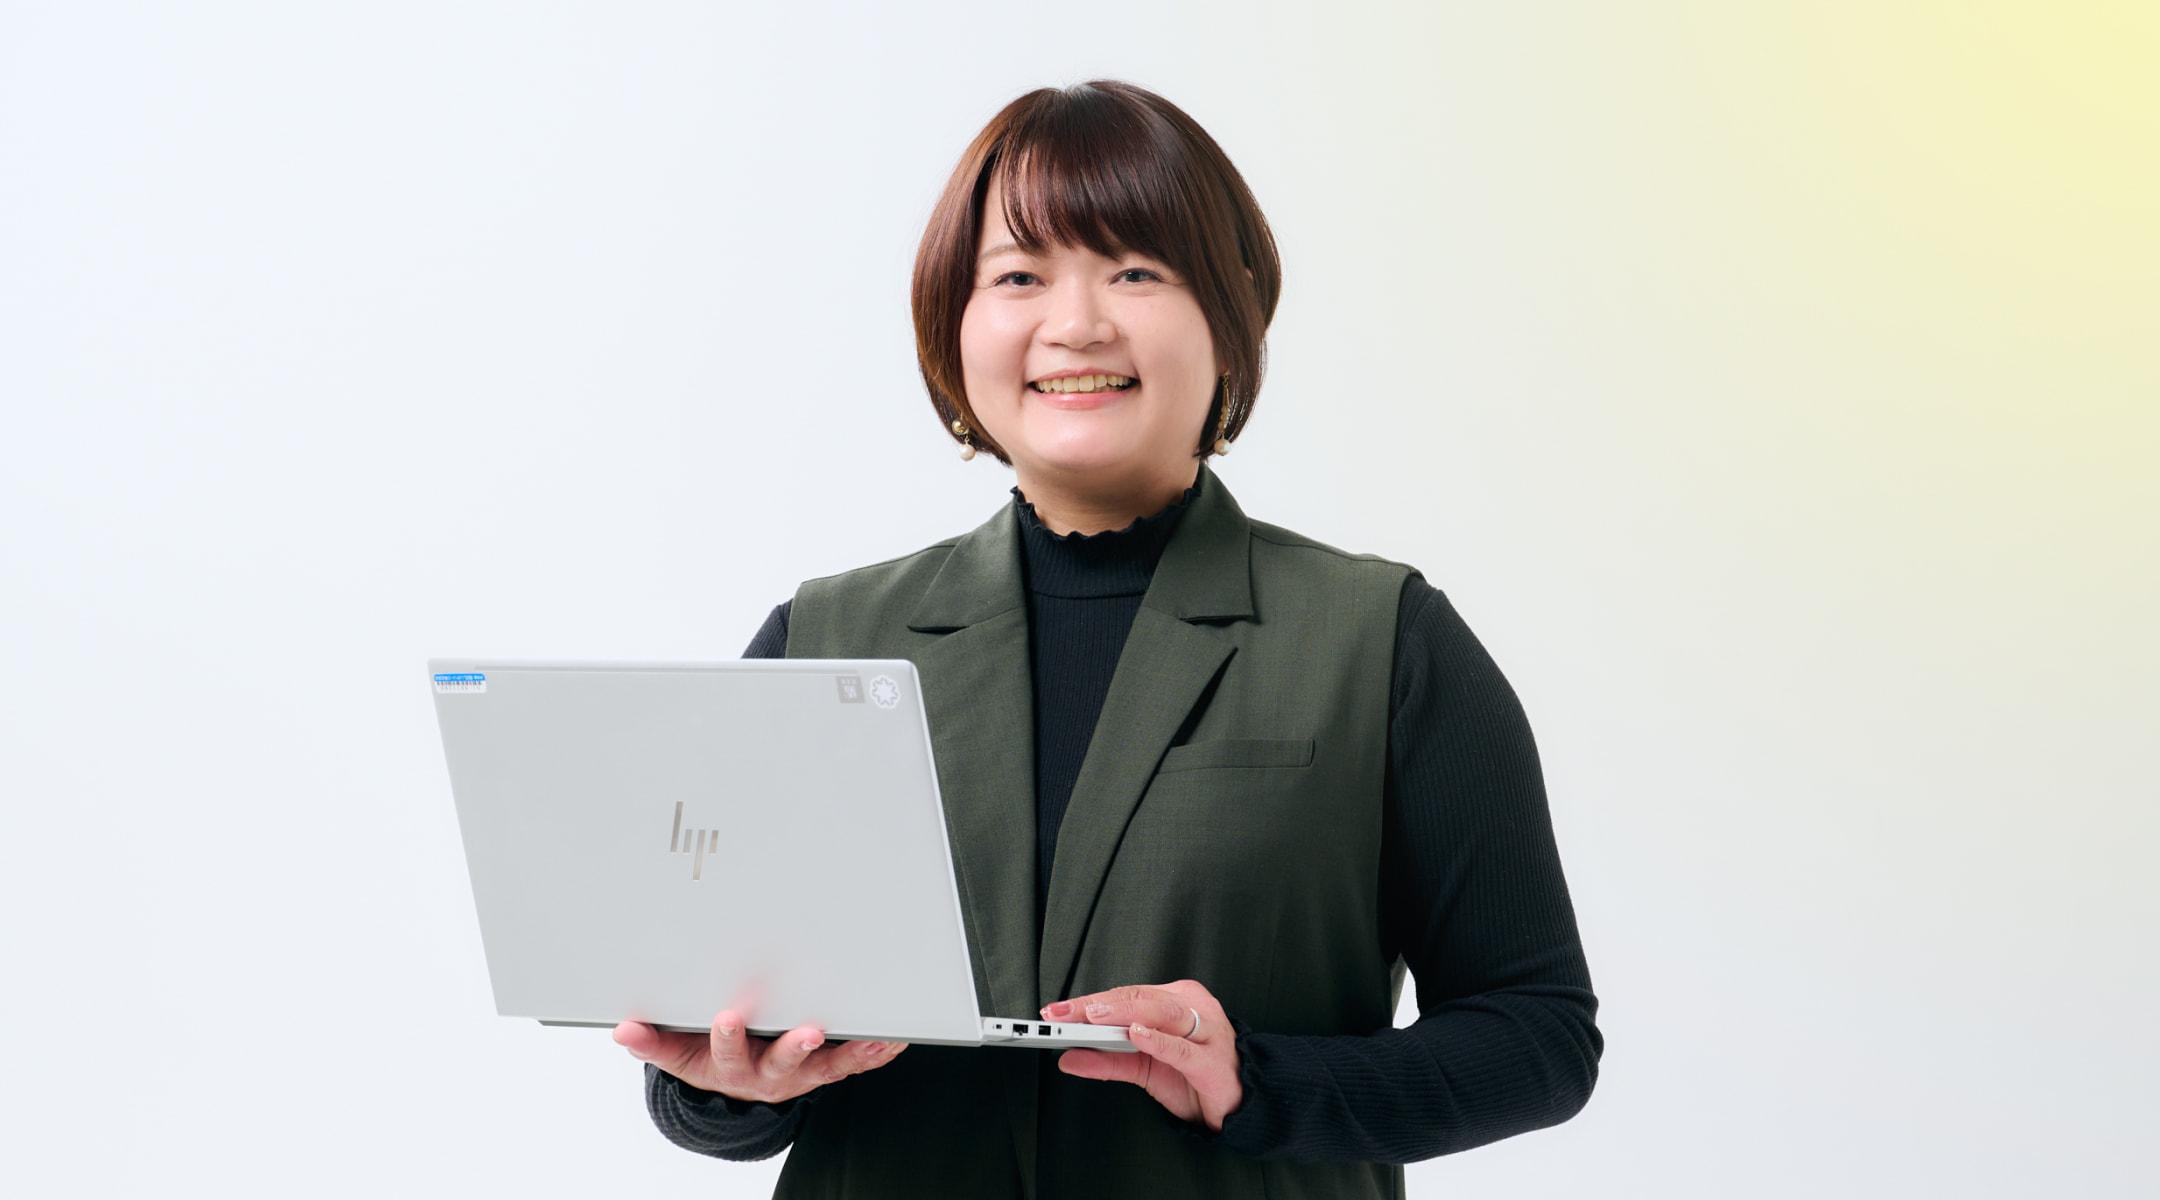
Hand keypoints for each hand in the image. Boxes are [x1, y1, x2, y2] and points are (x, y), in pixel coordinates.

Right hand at [613, 1009, 906, 1104]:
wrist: (736, 1086)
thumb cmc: (707, 1057)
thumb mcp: (676, 1054)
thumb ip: (652, 1041)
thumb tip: (623, 1030)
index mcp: (729, 1065)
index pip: (724, 1052)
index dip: (726, 1036)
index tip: (727, 1017)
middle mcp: (767, 1074)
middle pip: (781, 1061)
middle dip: (793, 1046)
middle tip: (808, 1030)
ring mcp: (800, 1072)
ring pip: (827, 1065)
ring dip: (851, 1052)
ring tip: (875, 1038)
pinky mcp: (825, 1067)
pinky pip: (853, 1062)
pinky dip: (874, 1052)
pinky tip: (894, 1040)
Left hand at [1045, 980, 1241, 1130]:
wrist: (1239, 1105)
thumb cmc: (1194, 1078)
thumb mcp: (1144, 1068)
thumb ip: (1107, 1061)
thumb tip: (1068, 1058)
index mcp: (1176, 1001)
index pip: (1127, 994)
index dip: (1090, 1001)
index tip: (1058, 1010)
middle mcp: (1193, 1008)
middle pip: (1140, 998)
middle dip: (1098, 1005)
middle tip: (1066, 1013)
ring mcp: (1207, 1031)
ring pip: (1162, 1013)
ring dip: (1124, 1013)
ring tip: (1095, 1017)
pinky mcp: (1213, 1061)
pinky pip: (1183, 1048)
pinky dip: (1157, 1041)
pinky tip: (1137, 1035)